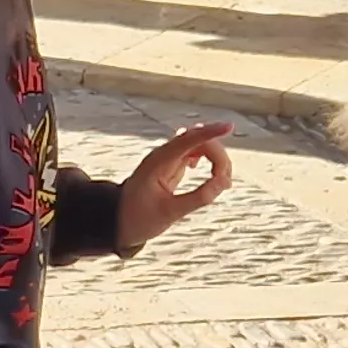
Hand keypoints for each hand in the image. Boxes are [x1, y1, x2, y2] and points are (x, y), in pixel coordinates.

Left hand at [119, 121, 236, 250]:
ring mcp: (167, 158)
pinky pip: (194, 153)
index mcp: (158, 163)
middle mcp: (162, 155)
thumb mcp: (170, 213)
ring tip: (223, 183)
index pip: (188, 140)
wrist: (118, 221)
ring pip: (198, 146)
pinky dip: (208, 161)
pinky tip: (214, 176)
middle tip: (224, 183)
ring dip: (215, 159)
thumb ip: (197, 198)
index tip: (229, 126)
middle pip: (198, 140)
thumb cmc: (139, 219)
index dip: (210, 132)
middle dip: (218, 156)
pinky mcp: (171, 165)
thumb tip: (223, 183)